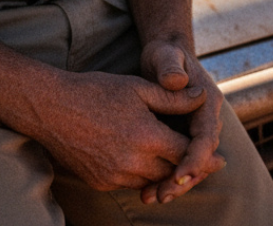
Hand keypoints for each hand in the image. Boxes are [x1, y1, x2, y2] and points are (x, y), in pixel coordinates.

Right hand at [31, 69, 207, 191]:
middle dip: (187, 169)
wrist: (52, 107)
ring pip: (152, 182)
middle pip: (172, 173)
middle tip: (202, 165)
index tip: (220, 160)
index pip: (186, 155)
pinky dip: (140, 176)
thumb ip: (171, 97)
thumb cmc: (95, 90)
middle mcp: (133, 162)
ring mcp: (116, 176)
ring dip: (164, 174)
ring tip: (173, 164)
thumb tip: (201, 97)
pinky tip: (142, 162)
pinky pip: (130, 184)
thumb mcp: (136, 87)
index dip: (205, 158)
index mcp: (146, 136)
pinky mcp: (101, 183)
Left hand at [138, 37, 225, 204]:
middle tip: (161, 194)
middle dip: (183, 179)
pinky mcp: (183, 138)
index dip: (195, 157)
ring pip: (191, 165)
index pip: (206, 137)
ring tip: (152, 196)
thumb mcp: (166, 55)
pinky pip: (179, 161)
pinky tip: (148, 188)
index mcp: (207, 103)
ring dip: (174, 183)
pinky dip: (167, 176)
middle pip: (201, 159)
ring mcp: (196, 131)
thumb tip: (177, 81)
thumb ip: (170, 67)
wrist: (165, 57)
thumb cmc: (165, 55)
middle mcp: (206, 121)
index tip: (178, 173)